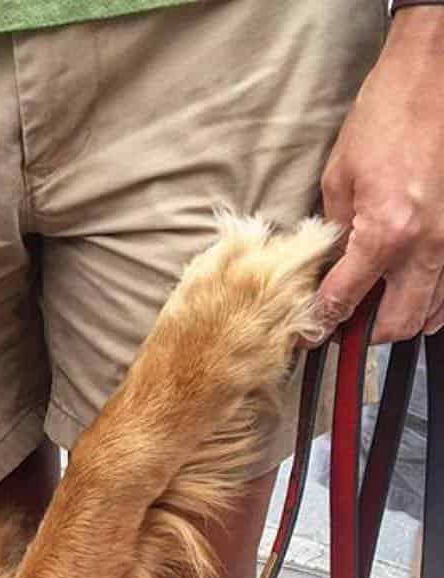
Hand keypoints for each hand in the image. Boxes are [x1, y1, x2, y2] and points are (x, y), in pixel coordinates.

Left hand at [315, 6, 443, 343]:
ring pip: (431, 312)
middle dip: (368, 334)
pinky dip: (429, 300)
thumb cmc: (385, 118)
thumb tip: (327, 268)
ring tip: (376, 308)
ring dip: (402, 318)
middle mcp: (424, 247)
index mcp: (385, 234)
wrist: (431, 78)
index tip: (311, 332)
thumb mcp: (338, 179)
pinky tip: (408, 291)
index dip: (322, 322)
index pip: (345, 301)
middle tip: (346, 324)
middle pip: (398, 323)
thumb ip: (334, 233)